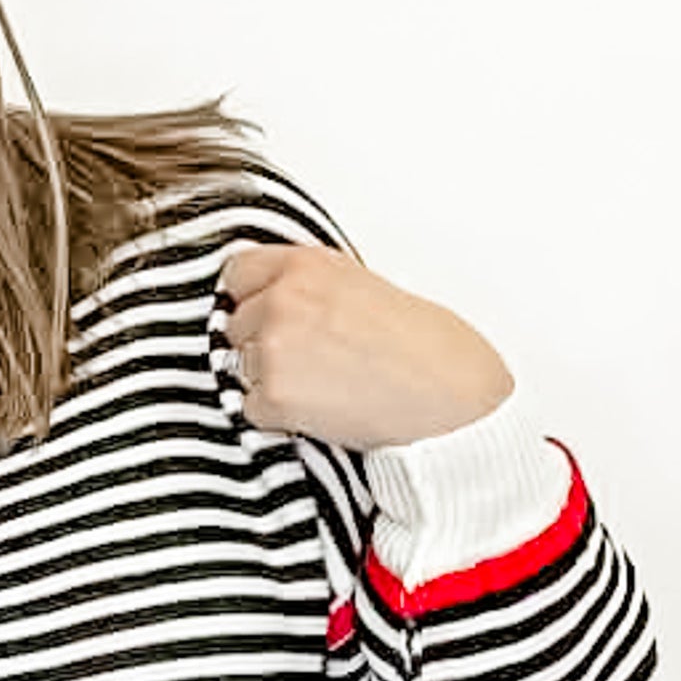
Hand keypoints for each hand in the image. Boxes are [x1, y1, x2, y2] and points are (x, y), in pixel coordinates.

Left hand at [219, 245, 513, 448]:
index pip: (236, 274)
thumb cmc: (420, 345)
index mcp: (304, 265)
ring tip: (323, 382)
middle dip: (260, 342)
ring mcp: (272, 349)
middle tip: (313, 357)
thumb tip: (265, 298)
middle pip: (233, 325)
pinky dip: (275, 415)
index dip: (250, 298)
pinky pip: (249, 408)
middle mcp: (282, 301)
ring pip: (238, 368)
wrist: (447, 395)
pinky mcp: (272, 396)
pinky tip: (319, 407)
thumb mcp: (358, 284)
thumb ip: (305, 284)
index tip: (265, 312)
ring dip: (267, 380)